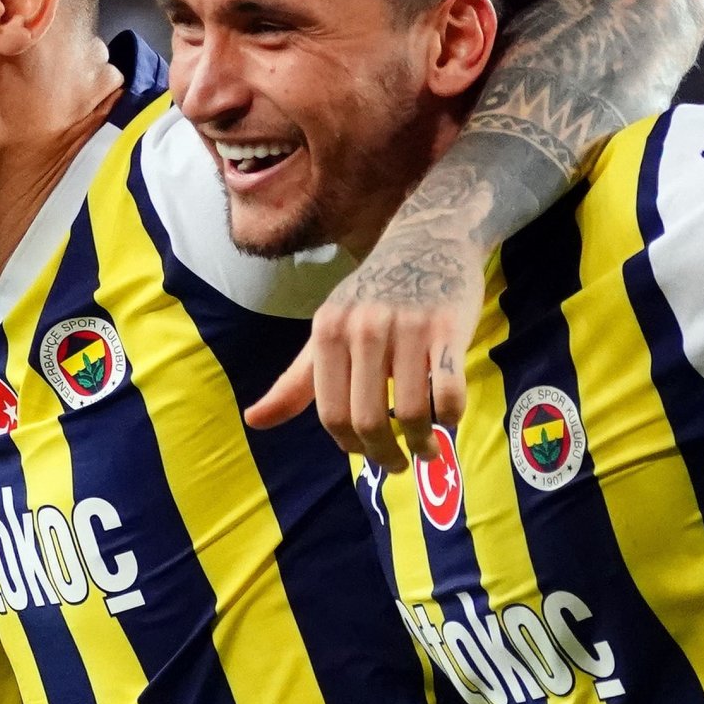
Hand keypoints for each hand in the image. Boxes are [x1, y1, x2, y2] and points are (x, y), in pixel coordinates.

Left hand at [245, 225, 482, 469]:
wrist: (429, 239)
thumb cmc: (374, 293)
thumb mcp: (328, 330)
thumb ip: (296, 381)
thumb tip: (254, 421)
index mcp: (327, 333)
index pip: (331, 414)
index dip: (350, 446)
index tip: (367, 455)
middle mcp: (363, 329)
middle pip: (368, 419)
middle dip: (385, 455)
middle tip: (399, 464)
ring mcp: (407, 328)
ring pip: (411, 412)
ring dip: (422, 443)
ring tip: (427, 447)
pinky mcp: (448, 327)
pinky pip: (449, 392)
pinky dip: (450, 417)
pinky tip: (448, 418)